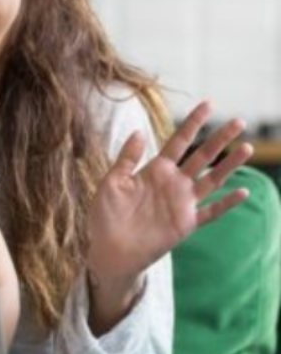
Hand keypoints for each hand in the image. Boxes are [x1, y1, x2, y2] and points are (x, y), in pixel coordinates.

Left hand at [87, 101, 252, 329]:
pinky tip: (242, 192)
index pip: (178, 142)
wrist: (108, 249)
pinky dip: (226, 204)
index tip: (208, 104)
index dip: (193, 123)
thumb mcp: (112, 181)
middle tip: (239, 122)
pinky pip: (211, 213)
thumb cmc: (106, 215)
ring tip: (247, 148)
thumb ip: (127, 158)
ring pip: (212, 180)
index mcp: (155, 170)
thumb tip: (139, 131)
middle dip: (219, 139)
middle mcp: (173, 183)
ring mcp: (182, 203)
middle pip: (201, 156)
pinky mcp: (186, 224)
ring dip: (230, 165)